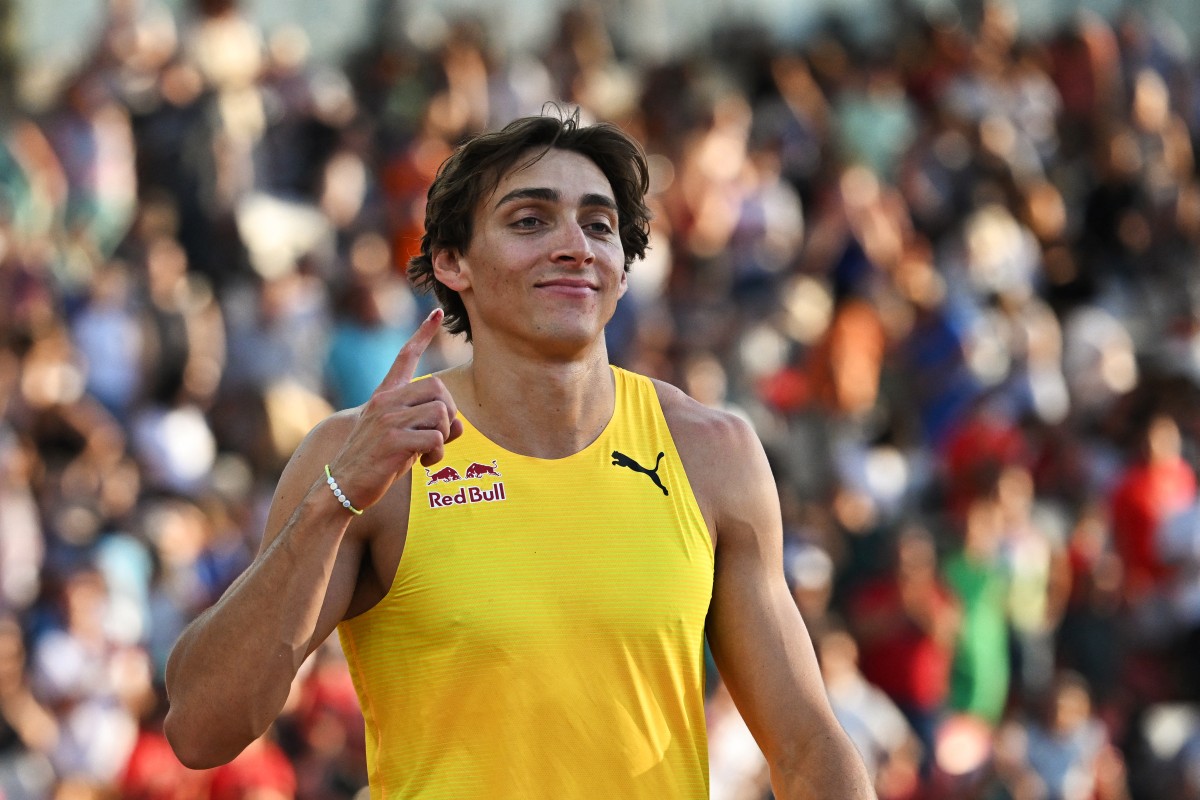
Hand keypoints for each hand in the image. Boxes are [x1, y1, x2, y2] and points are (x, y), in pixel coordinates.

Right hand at [326, 309, 462, 511]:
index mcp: (384, 396)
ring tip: (428, 453)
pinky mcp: (394, 441)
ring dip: (443, 438)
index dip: (423, 334)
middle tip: (438, 436)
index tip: (438, 313)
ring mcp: (388, 420)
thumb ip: (425, 424)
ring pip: (441, 414)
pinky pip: (437, 438)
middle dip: (449, 415)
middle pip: (440, 390)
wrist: (341, 486)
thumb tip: (458, 424)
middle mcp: (385, 401)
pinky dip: (437, 454)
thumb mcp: (399, 436)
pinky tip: (423, 463)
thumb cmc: (375, 462)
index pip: (405, 357)